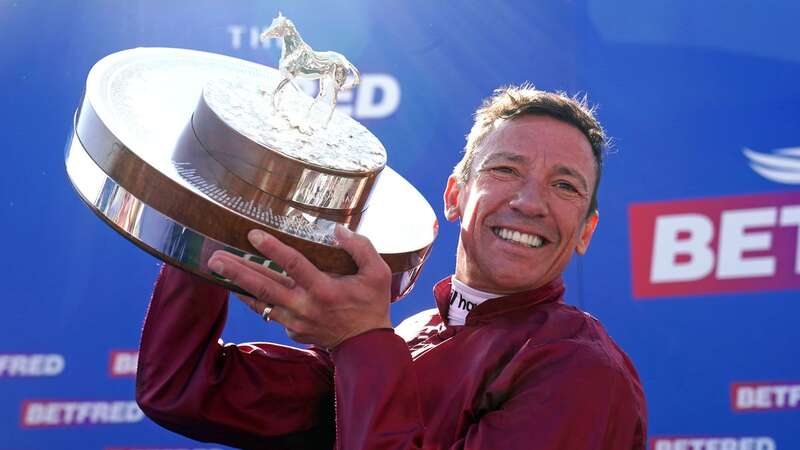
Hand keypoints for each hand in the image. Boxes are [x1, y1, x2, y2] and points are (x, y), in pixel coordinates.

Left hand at [207, 226, 392, 348]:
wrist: (365, 345)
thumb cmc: (372, 304)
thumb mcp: (378, 273)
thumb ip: (360, 248)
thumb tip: (338, 231)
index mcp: (325, 290)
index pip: (294, 265)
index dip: (273, 249)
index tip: (253, 235)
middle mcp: (305, 307)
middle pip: (265, 286)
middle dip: (238, 270)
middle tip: (215, 257)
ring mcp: (295, 321)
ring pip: (261, 300)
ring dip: (239, 284)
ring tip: (217, 268)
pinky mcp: (291, 331)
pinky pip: (269, 312)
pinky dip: (253, 300)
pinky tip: (239, 288)